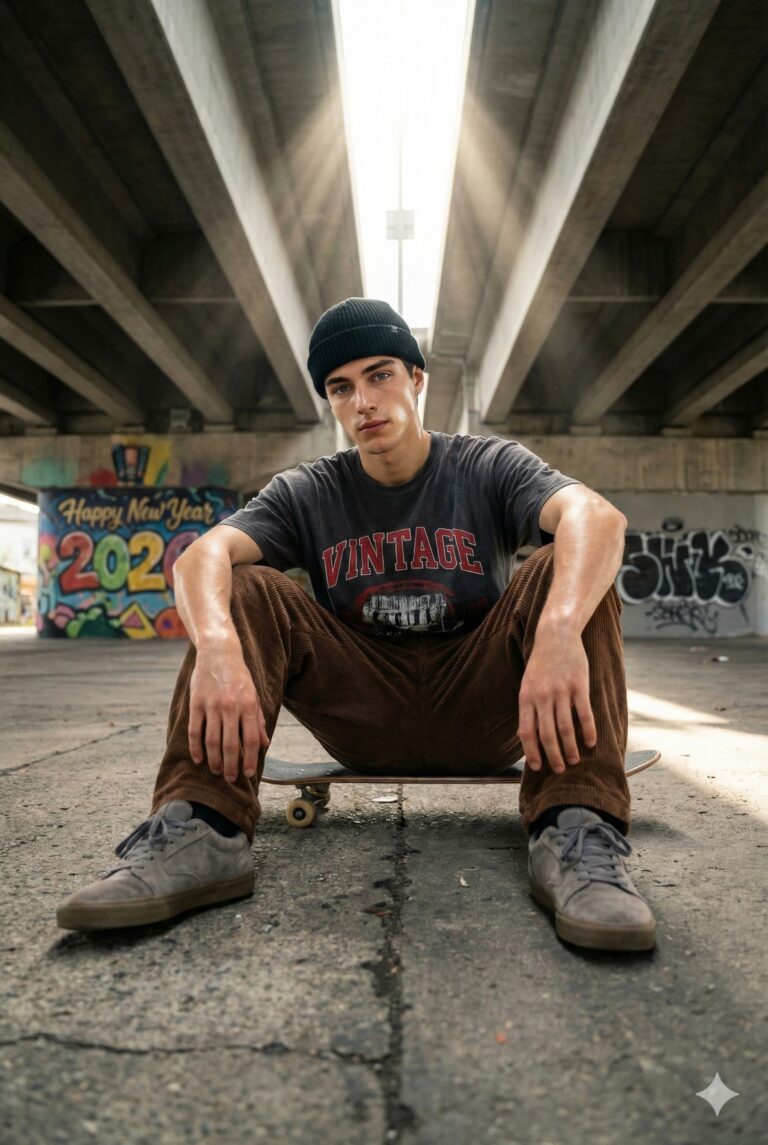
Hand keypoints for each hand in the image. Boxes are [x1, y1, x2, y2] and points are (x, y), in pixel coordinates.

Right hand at [188, 643, 269, 782]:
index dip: (249, 760)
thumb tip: (264, 744)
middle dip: (231, 766)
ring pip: (211, 741)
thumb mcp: (254, 695)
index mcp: (248, 705)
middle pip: (230, 745)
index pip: (250, 740)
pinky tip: (199, 759)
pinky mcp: (196, 703)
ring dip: (214, 760)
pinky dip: (196, 748)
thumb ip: (258, 720)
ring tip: (217, 771)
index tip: (248, 773)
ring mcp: (211, 705)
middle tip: (231, 778)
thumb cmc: (239, 676)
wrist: (218, 652)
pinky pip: (194, 731)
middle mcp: (230, 707)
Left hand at [517, 628, 596, 773]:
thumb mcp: (528, 684)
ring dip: (571, 748)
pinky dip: (588, 731)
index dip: (532, 752)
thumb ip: (529, 708)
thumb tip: (528, 736)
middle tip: (560, 768)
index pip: (527, 732)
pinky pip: (584, 714)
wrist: (556, 636)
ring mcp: (561, 691)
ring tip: (574, 760)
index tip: (537, 767)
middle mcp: (542, 696)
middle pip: (547, 734)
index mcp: (526, 697)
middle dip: (554, 756)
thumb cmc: (541, 664)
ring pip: (565, 728)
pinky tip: (591, 742)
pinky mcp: (579, 686)